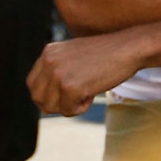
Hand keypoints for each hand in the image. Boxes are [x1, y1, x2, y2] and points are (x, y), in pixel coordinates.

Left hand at [28, 30, 150, 115]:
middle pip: (38, 98)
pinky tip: (92, 94)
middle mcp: (49, 61)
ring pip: (51, 107)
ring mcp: (59, 74)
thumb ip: (57, 71)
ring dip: (69, 106)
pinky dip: (81, 108)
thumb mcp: (73, 56)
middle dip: (55, 104)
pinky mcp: (71, 87)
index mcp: (48, 52)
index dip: (46, 96)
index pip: (32, 84)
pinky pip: (68, 111)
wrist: (128, 49)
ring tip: (86, 93)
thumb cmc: (105, 55)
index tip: (62, 97)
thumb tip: (44, 105)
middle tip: (75, 99)